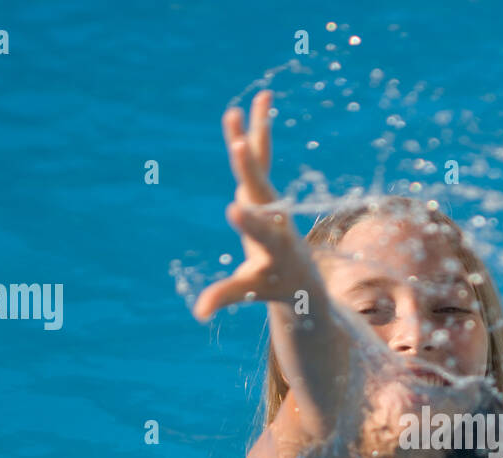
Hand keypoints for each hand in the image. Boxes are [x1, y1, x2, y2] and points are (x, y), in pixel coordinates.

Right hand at [192, 90, 320, 320]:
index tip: (234, 209)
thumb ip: (226, 296)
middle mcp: (277, 218)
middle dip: (249, 171)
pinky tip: (260, 99)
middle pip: (262, 192)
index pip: (259, 233)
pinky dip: (257, 129)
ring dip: (252, 136)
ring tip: (239, 109)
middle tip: (238, 146)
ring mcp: (273, 200)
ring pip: (262, 165)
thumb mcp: (251, 292)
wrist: (303, 275)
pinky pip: (262, 155)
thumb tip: (199, 314)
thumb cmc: (275, 287)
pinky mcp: (268, 189)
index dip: (248, 222)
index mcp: (274, 247)